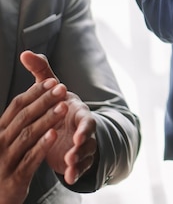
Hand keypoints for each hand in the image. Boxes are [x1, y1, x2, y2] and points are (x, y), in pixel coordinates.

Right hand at [0, 79, 67, 203]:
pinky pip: (30, 159)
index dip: (35, 93)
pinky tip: (55, 135)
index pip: (16, 106)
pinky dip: (42, 146)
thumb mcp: (5, 142)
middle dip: (44, 101)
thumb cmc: (4, 165)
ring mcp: (5, 161)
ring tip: (64, 106)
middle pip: (23, 117)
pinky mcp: (15, 178)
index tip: (52, 81)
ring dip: (47, 119)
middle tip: (62, 88)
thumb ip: (15, 121)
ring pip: (28, 135)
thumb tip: (27, 97)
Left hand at [20, 51, 97, 184]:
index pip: (85, 116)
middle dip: (83, 140)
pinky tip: (70, 177)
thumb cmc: (61, 107)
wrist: (73, 128)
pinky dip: (76, 171)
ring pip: (85, 152)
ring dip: (79, 158)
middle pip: (88, 134)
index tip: (75, 129)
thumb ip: (42, 73)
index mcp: (78, 111)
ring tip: (70, 163)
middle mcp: (84, 127)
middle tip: (75, 145)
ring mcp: (84, 144)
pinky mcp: (79, 158)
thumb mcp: (53, 90)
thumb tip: (26, 53)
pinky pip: (81, 166)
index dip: (82, 123)